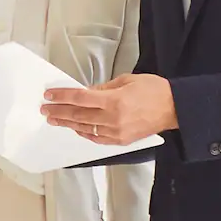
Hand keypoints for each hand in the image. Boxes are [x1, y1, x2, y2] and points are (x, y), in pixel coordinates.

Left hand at [43, 74, 176, 143]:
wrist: (174, 108)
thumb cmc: (154, 90)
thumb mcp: (126, 80)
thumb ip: (104, 88)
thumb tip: (86, 92)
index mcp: (113, 100)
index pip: (79, 98)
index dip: (62, 96)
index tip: (49, 95)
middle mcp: (112, 118)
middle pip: (78, 115)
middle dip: (59, 111)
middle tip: (45, 109)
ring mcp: (116, 132)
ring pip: (85, 128)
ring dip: (68, 123)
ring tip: (55, 120)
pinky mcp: (121, 140)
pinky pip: (97, 138)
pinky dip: (85, 133)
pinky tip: (76, 128)